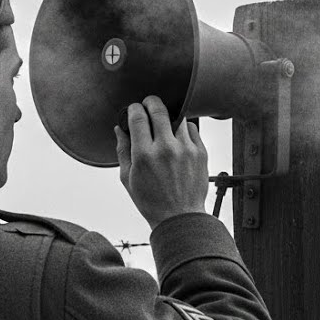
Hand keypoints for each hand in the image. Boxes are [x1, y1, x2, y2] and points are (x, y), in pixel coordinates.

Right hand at [114, 96, 208, 229]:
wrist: (180, 217)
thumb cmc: (151, 200)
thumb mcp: (128, 178)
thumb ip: (122, 150)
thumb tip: (119, 129)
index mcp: (144, 155)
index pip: (138, 117)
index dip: (134, 108)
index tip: (134, 109)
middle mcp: (166, 149)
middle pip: (159, 109)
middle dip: (151, 102)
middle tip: (148, 103)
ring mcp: (186, 150)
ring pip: (178, 117)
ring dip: (169, 116)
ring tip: (164, 123)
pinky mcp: (201, 153)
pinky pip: (192, 128)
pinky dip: (183, 128)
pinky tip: (178, 137)